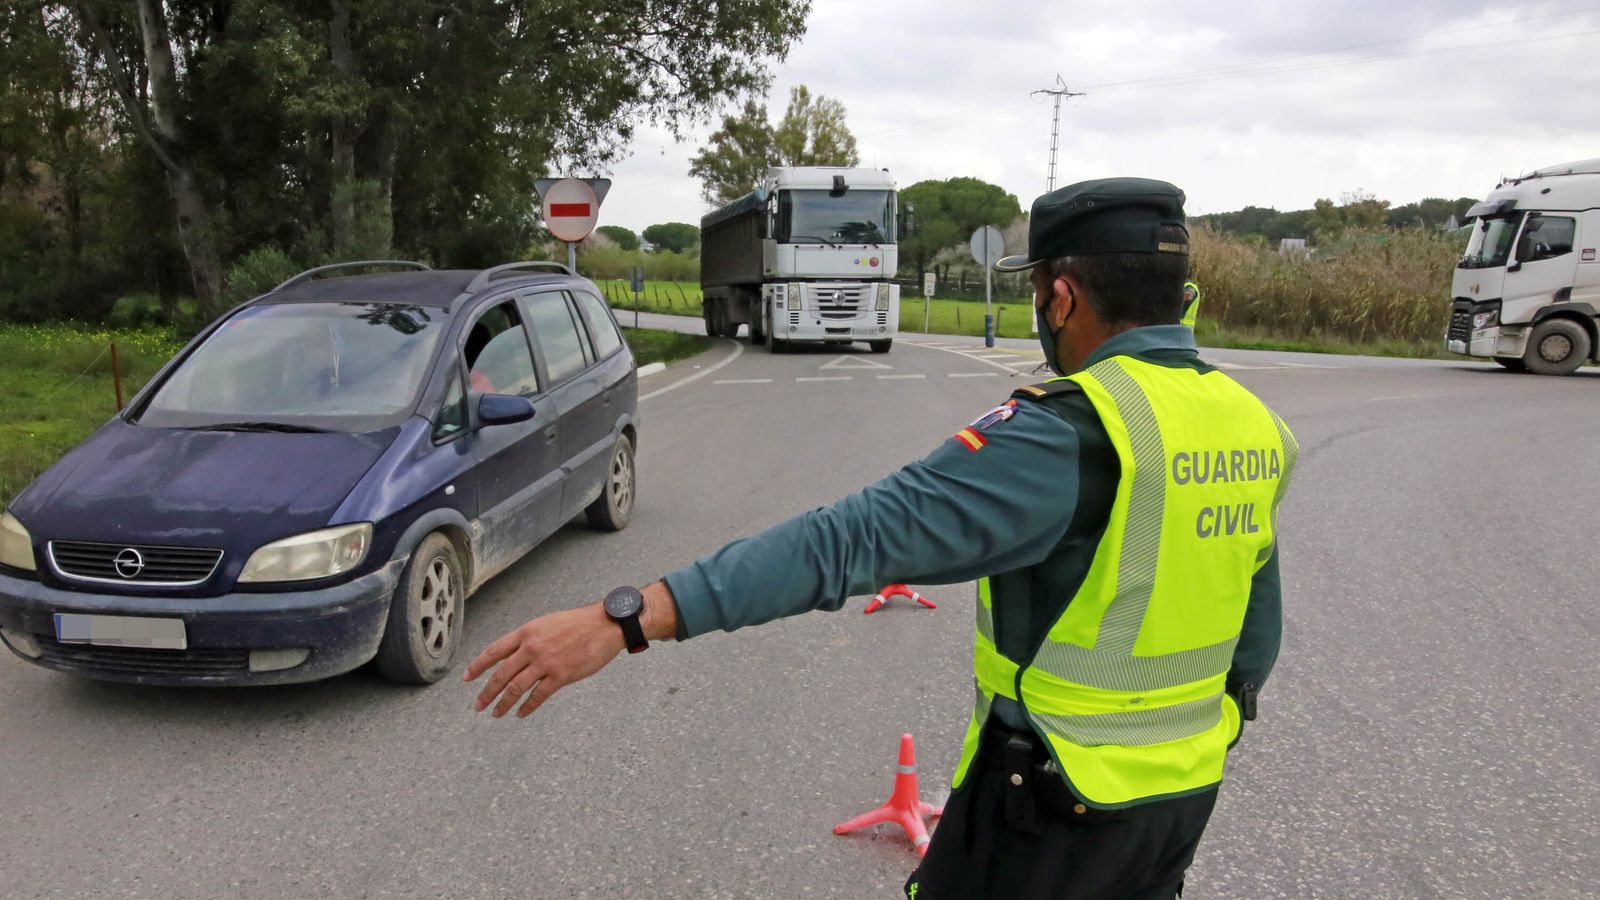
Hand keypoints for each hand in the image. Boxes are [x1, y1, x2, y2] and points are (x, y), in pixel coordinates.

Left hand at [464, 603, 622, 717]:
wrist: (604, 625)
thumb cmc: (578, 623)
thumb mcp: (546, 624)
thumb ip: (530, 639)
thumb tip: (515, 655)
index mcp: (526, 633)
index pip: (494, 651)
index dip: (477, 666)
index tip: (467, 678)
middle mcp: (531, 648)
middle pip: (501, 674)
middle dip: (487, 692)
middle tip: (478, 705)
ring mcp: (545, 663)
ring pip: (516, 688)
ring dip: (503, 703)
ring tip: (496, 713)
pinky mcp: (561, 676)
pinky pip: (538, 695)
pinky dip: (527, 707)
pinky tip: (521, 713)